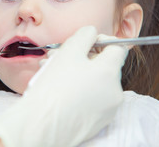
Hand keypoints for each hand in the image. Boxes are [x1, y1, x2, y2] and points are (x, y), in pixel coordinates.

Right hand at [0, 26, 127, 146]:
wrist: (41, 125)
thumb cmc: (53, 87)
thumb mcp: (68, 52)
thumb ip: (85, 35)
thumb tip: (92, 33)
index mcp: (109, 72)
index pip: (117, 47)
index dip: (100, 40)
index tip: (84, 42)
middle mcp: (114, 91)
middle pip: (104, 64)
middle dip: (82, 56)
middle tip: (59, 55)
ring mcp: (107, 109)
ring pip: (95, 81)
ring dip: (77, 72)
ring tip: (52, 71)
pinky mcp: (97, 121)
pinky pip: (92, 98)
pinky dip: (78, 89)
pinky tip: (59, 88)